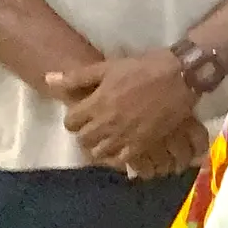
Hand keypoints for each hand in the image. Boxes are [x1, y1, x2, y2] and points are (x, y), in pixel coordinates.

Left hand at [52, 51, 203, 174]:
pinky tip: (122, 147)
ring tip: (107, 138)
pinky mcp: (141, 144)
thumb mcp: (108, 67)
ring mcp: (124, 136)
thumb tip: (48, 79)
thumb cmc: (142, 68)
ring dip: (99, 146)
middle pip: (83, 139)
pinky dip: (117, 156)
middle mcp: (106, 124)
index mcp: (96, 104)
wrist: (179, 77)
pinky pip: (121, 160)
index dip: (74, 118)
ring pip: (99, 153)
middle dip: (85, 133)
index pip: (70, 122)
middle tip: (94, 125)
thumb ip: (77, 77)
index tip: (82, 114)